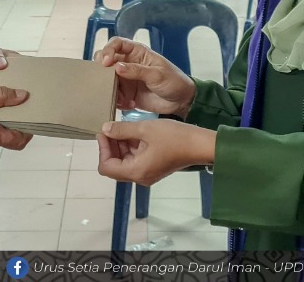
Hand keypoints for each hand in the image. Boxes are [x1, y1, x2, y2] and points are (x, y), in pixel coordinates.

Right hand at [97, 37, 194, 117]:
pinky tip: (126, 104)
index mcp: (137, 53)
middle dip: (101, 68)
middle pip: (106, 60)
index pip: (117, 44)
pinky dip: (115, 99)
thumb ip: (137, 70)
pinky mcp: (126, 94)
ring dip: (108, 87)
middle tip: (103, 79)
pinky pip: (114, 95)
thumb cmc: (173, 81)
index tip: (106, 62)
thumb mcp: (157, 74)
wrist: (181, 102)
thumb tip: (116, 66)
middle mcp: (128, 64)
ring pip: (107, 79)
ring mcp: (126, 79)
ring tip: (118, 96)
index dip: (108, 50)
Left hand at [97, 119, 214, 186]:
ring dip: (120, 146)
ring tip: (122, 127)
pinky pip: (136, 160)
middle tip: (111, 127)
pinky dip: (131, 147)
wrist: (201, 145)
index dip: (102, 149)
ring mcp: (147, 173)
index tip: (104, 132)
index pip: (106, 167)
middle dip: (110, 147)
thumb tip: (104, 129)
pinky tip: (134, 132)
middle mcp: (140, 177)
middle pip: (114, 166)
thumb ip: (122, 130)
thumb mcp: (145, 129)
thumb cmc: (174, 137)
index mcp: (135, 171)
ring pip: (124, 162)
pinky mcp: (154, 167)